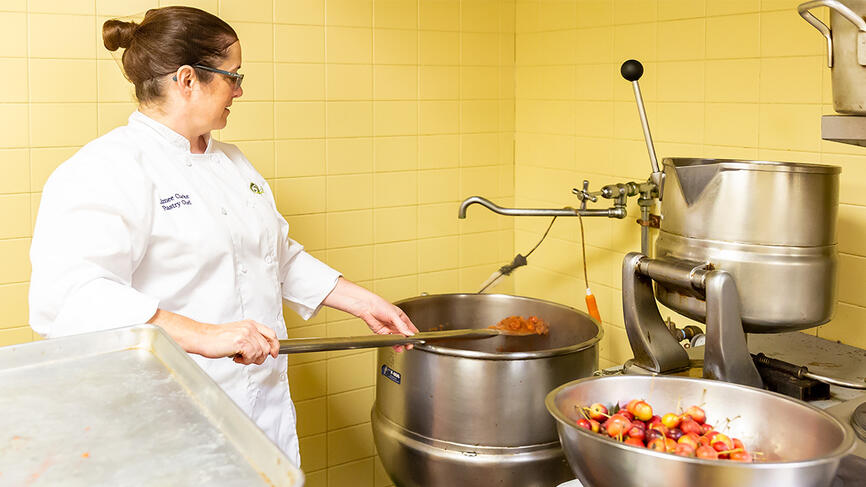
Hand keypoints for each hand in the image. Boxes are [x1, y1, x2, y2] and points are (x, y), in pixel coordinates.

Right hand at [148, 309, 278, 363]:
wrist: (202, 338)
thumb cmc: (216, 338)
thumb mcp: (237, 334)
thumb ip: (251, 339)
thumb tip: (264, 350)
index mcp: (250, 324)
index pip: (271, 334)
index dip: (275, 345)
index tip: (274, 353)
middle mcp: (250, 327)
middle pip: (267, 347)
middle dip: (259, 357)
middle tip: (247, 358)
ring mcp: (246, 334)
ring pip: (260, 353)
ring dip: (250, 359)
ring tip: (239, 357)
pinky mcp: (241, 342)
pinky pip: (252, 356)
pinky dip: (245, 361)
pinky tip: (236, 357)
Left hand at [322, 278, 419, 351]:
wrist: (366, 307)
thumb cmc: (379, 305)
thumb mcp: (394, 315)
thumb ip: (402, 325)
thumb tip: (410, 333)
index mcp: (401, 318)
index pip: (410, 328)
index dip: (414, 334)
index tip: (416, 340)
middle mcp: (396, 324)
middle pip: (404, 335)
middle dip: (406, 341)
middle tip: (408, 345)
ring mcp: (389, 329)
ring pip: (396, 339)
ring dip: (399, 343)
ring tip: (400, 347)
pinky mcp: (382, 333)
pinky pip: (388, 339)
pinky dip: (391, 343)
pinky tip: (393, 344)